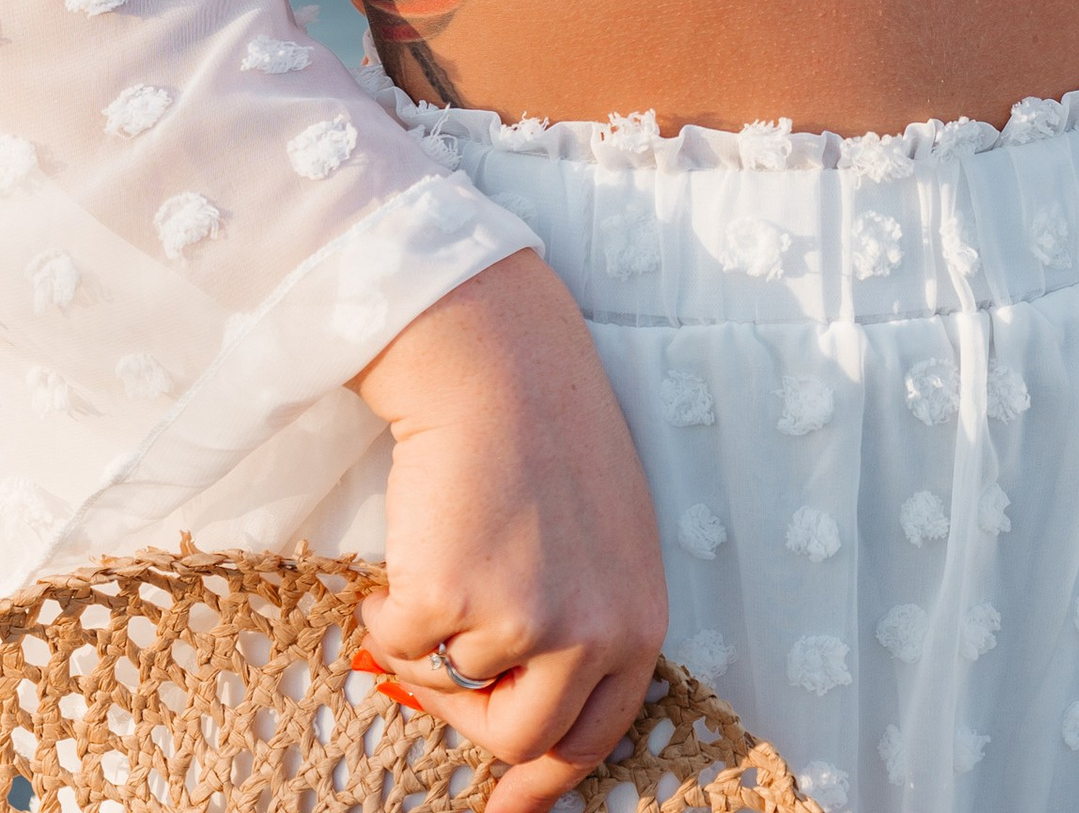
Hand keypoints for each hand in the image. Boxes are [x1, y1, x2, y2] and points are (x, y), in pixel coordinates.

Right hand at [350, 251, 667, 812]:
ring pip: (449, 690)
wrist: (497, 363)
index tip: (508, 806)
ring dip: (427, 646)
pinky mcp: (454, 601)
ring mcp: (525, 621)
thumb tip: (518, 728)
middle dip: (467, 712)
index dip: (546, 779)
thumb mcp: (599, 541)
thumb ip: (578, 625)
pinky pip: (399, 648)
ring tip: (440, 561)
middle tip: (441, 660)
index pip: (596, 735)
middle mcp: (593, 630)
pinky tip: (406, 552)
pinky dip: (387, 610)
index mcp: (637, 618)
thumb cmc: (547, 438)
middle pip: (520, 738)